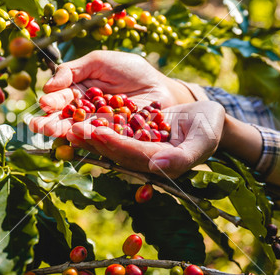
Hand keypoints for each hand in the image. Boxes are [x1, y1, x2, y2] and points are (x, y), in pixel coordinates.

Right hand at [30, 50, 193, 136]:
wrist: (161, 86)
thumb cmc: (131, 70)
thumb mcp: (99, 61)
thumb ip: (73, 70)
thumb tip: (49, 85)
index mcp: (79, 93)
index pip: (62, 99)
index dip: (52, 101)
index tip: (45, 103)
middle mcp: (86, 113)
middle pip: (65, 118)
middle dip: (51, 121)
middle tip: (38, 125)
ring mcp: (99, 128)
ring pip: (78, 130)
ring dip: (62, 132)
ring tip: (50, 132)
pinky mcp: (113, 139)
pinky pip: (99, 138)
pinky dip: (87, 138)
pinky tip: (75, 137)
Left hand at [66, 101, 225, 178]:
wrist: (206, 116)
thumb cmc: (209, 128)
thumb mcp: (203, 140)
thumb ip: (182, 157)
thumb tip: (157, 165)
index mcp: (160, 163)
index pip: (135, 156)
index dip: (116, 145)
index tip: (99, 134)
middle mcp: (144, 159)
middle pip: (116, 151)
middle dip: (95, 141)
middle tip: (74, 129)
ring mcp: (137, 146)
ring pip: (110, 141)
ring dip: (90, 133)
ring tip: (70, 123)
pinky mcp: (132, 134)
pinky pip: (113, 129)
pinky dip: (97, 122)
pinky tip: (81, 115)